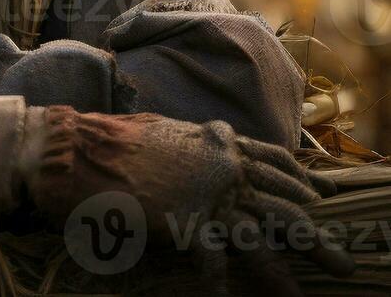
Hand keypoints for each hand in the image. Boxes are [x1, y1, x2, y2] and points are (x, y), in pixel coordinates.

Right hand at [25, 107, 352, 288]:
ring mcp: (209, 195)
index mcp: (216, 142)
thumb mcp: (157, 132)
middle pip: (284, 206)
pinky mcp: (187, 222)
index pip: (272, 161)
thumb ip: (186, 143)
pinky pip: (214, 261)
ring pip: (265, 238)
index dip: (298, 181)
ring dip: (286, 273)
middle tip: (339, 263)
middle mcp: (224, 167)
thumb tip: (194, 145)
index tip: (318, 196)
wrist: (72, 147)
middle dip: (313, 236)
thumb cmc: (104, 138)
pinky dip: (217, 285)